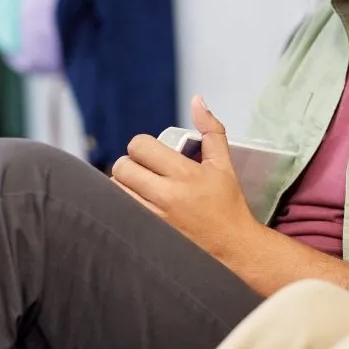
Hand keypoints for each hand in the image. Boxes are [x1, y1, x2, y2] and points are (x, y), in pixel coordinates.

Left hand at [111, 96, 261, 261]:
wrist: (233, 248)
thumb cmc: (228, 206)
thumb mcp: (223, 165)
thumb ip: (211, 130)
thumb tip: (197, 101)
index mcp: (185, 173)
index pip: (140, 146)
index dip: (143, 147)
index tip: (151, 155)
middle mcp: (167, 196)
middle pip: (122, 167)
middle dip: (131, 165)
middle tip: (144, 172)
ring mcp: (154, 218)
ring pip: (116, 190)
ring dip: (124, 187)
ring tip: (140, 190)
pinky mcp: (147, 235)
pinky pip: (119, 213)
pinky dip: (123, 207)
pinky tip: (136, 207)